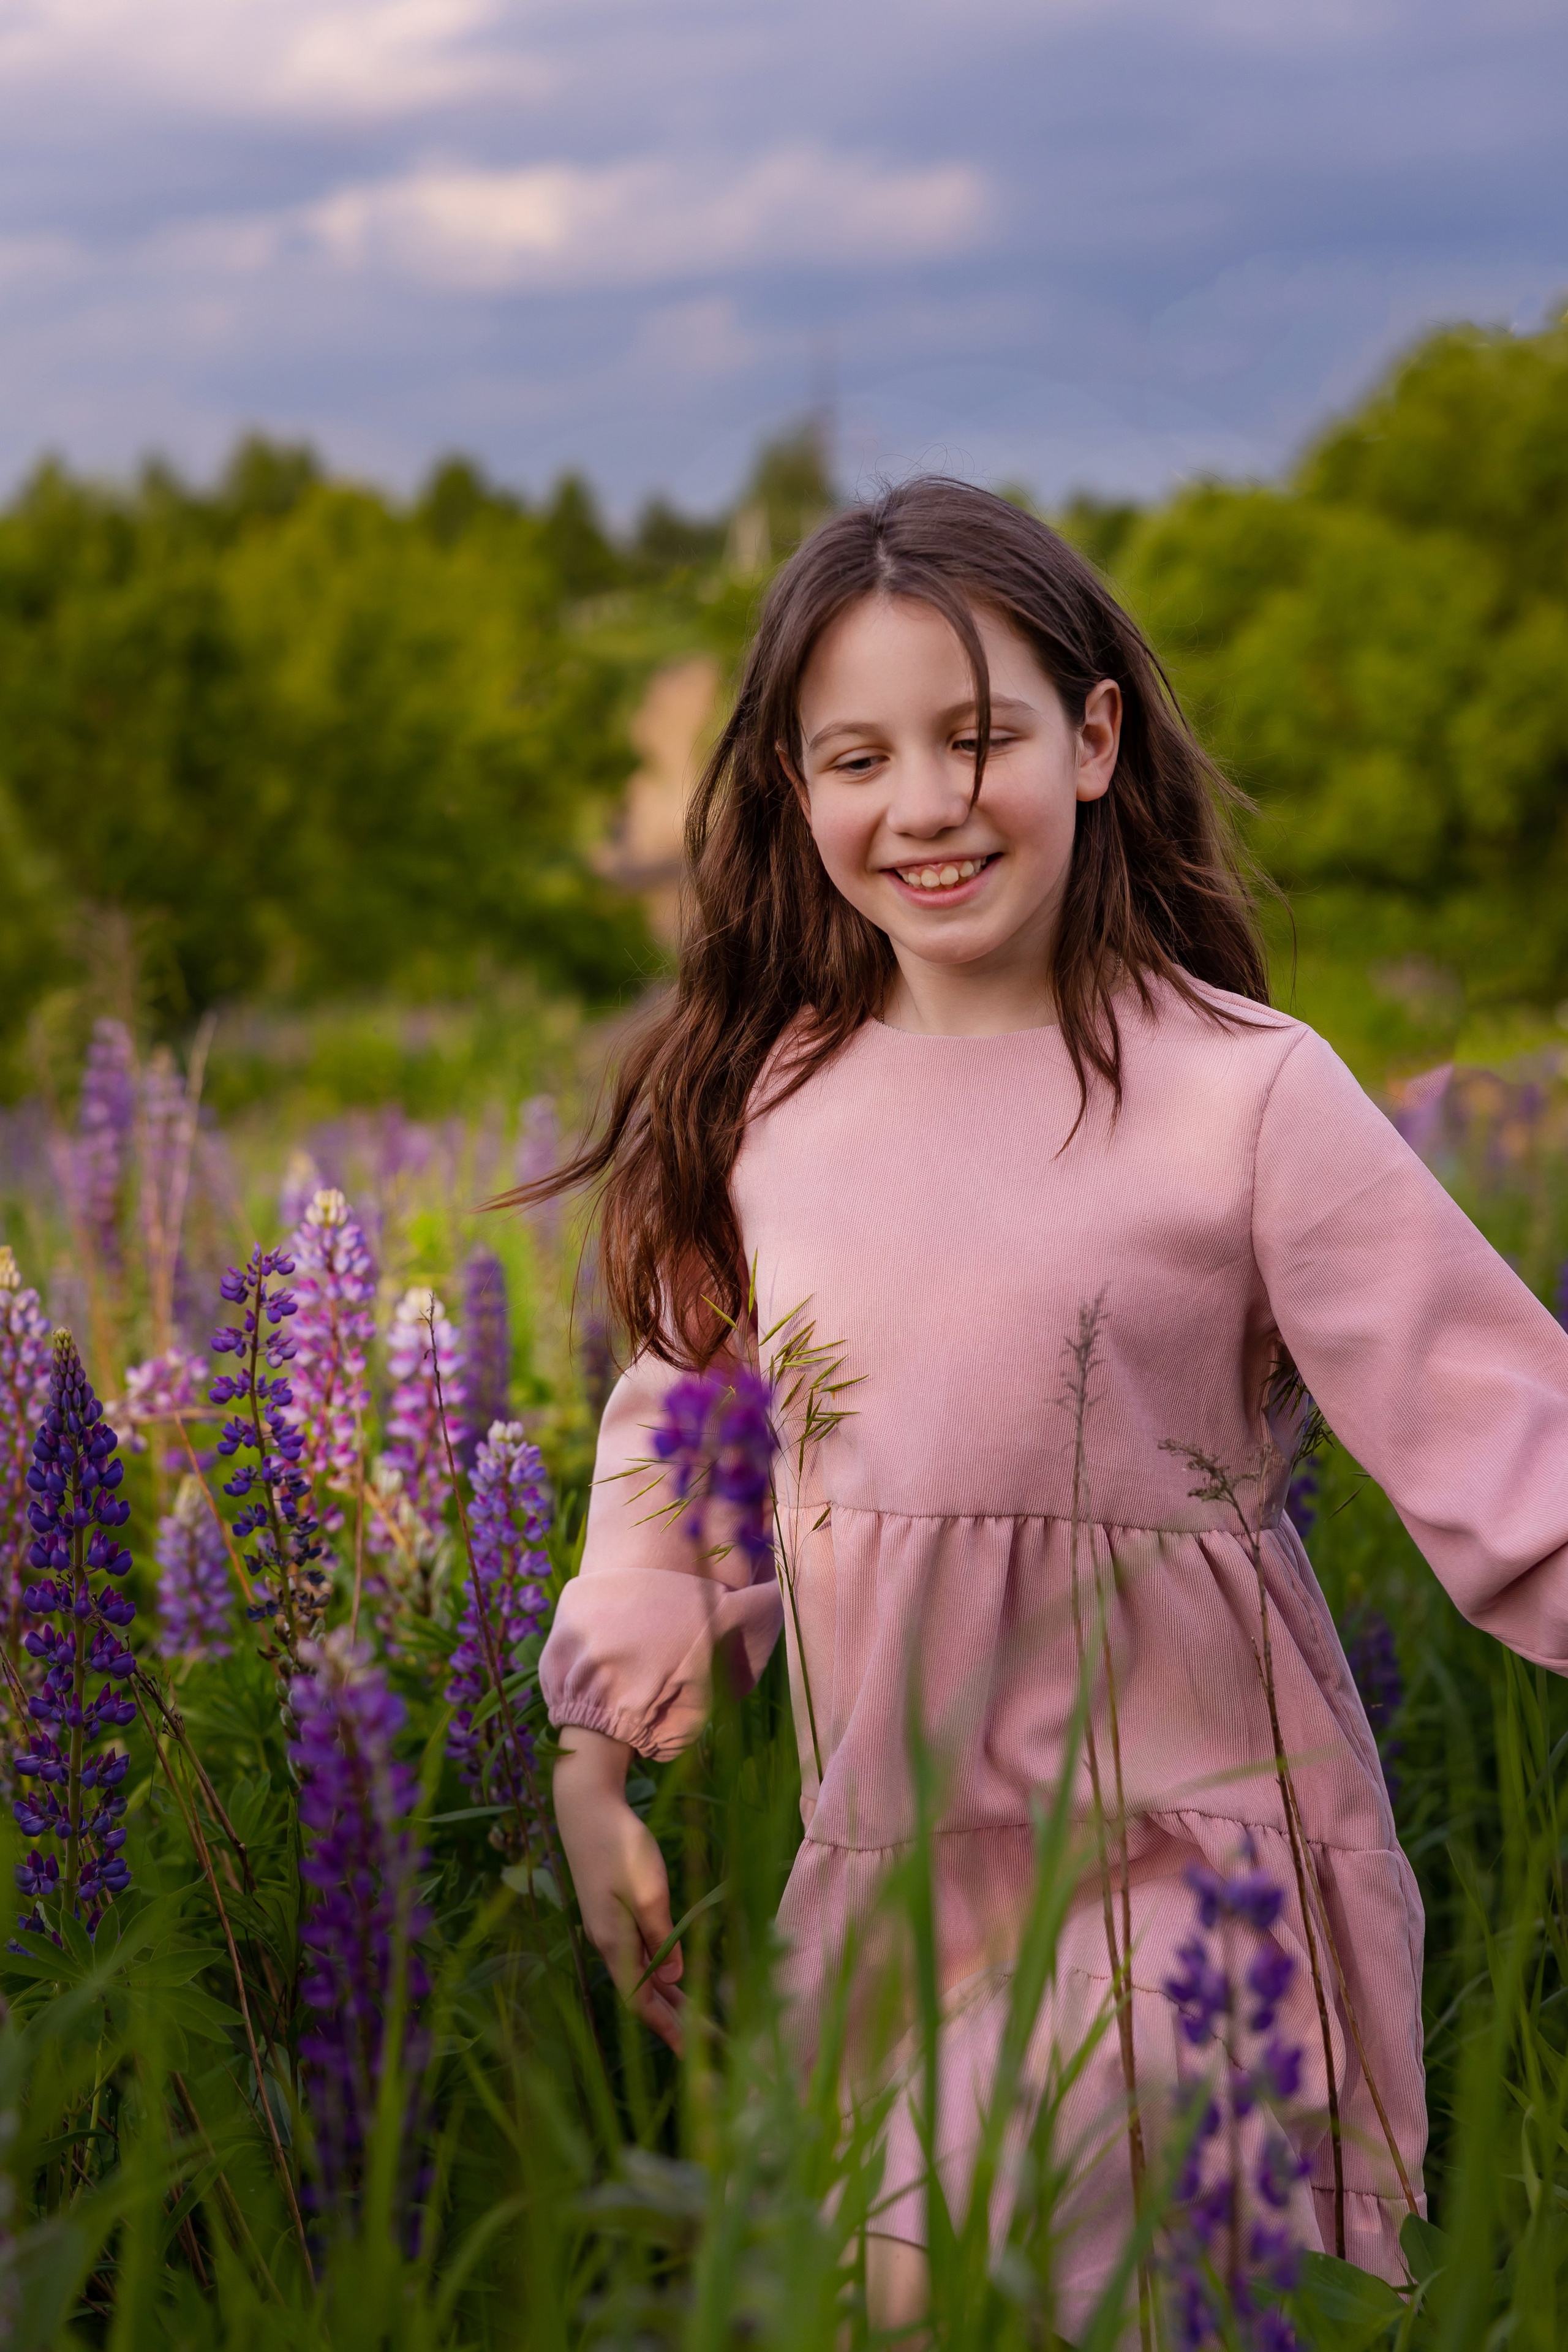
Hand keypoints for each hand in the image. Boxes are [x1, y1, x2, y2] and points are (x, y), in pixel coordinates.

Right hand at [552, 1726, 683, 2052]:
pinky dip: (658, 1968)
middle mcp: (608, 1941)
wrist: (586, 1808)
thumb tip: (676, 1977)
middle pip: (641, 1992)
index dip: (665, 2027)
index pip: (640, 2001)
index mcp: (614, 1943)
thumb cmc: (619, 1846)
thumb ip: (661, 1936)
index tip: (692, 2051)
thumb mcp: (648, 1891)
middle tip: (705, 2039)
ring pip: (641, 1972)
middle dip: (673, 2017)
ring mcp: (608, 1926)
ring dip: (667, 1995)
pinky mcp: (612, 1910)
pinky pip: (637, 1952)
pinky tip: (673, 1970)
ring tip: (696, 2015)